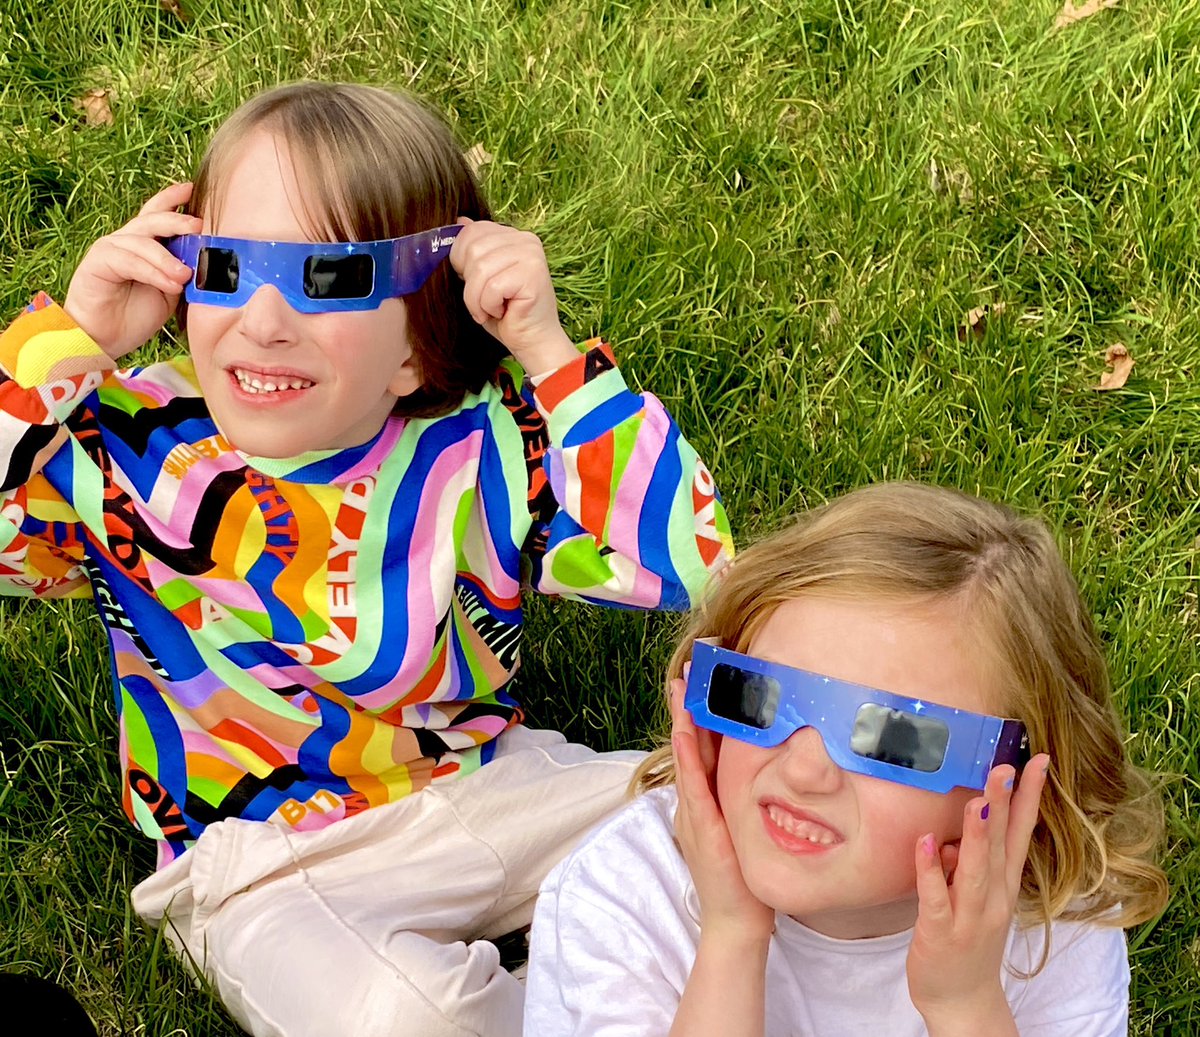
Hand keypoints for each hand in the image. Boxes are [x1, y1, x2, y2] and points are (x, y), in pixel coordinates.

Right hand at [64, 182, 200, 359]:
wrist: (105, 339)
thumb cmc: (136, 315)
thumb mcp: (170, 291)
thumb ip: (182, 272)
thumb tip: (207, 261)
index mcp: (144, 245)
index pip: (157, 214)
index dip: (172, 199)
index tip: (191, 188)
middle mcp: (126, 241)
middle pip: (152, 220)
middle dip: (176, 220)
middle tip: (198, 226)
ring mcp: (110, 249)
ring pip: (142, 241)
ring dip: (167, 258)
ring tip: (185, 275)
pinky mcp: (98, 262)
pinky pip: (129, 260)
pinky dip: (152, 271)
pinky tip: (169, 283)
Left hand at [449, 218, 577, 376]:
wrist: (532, 341)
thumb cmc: (506, 313)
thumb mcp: (482, 278)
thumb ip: (473, 249)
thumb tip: (459, 221)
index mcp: (512, 235)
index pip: (471, 231)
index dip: (460, 260)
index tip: (473, 282)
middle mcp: (525, 239)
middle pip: (472, 249)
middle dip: (469, 283)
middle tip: (483, 301)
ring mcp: (531, 254)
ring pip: (480, 269)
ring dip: (477, 299)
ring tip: (490, 309)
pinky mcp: (533, 274)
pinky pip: (492, 287)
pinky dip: (488, 306)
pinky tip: (503, 312)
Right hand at [670, 677, 775, 944]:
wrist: (737, 920)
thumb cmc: (744, 877)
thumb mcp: (745, 828)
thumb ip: (749, 801)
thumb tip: (771, 772)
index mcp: (705, 799)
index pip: (700, 748)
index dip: (697, 715)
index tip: (700, 683)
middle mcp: (694, 800)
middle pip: (687, 745)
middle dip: (684, 708)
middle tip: (685, 672)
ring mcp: (693, 813)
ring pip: (685, 758)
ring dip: (681, 722)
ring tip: (680, 690)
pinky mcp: (701, 827)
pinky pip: (692, 786)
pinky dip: (687, 758)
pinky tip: (685, 734)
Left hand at [905, 754, 1050, 1034]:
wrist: (963, 1001)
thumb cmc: (969, 940)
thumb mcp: (980, 896)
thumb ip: (974, 861)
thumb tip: (961, 829)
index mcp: (1004, 884)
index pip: (1021, 832)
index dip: (1029, 797)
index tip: (1036, 761)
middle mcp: (994, 897)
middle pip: (1001, 844)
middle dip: (1005, 804)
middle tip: (1006, 766)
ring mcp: (969, 916)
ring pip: (974, 869)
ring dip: (976, 835)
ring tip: (977, 802)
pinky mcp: (940, 932)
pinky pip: (935, 897)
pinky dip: (930, 870)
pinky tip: (926, 843)